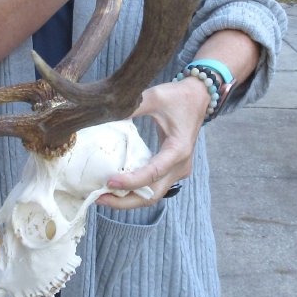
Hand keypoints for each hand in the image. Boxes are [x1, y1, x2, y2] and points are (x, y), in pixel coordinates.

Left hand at [96, 76, 209, 208]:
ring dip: (128, 198)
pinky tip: (116, 186)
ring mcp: (178, 170)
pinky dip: (135, 190)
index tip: (108, 182)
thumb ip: (132, 107)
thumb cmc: (177, 96)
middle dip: (125, 200)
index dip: (130, 181)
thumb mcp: (154, 97)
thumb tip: (104, 115)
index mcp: (178, 150)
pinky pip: (153, 186)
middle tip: (98, 198)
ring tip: (102, 195)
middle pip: (152, 195)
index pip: (153, 173)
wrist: (198, 97)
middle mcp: (180, 166)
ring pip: (152, 195)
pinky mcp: (172, 170)